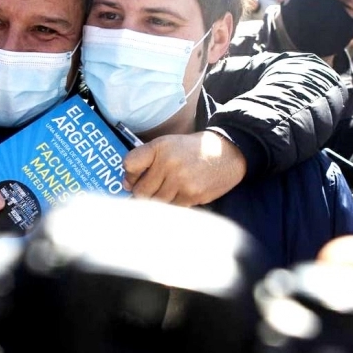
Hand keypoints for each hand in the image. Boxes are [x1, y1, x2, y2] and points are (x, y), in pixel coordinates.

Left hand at [123, 131, 246, 206]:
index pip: (130, 164)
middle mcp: (168, 163)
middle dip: (142, 194)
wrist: (226, 153)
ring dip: (157, 201)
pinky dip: (172, 205)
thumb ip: (145, 159)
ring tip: (166, 192)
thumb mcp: (168, 144)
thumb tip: (126, 185)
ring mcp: (181, 181)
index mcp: (160, 147)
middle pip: (141, 191)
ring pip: (155, 203)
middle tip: (149, 191)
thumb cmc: (192, 150)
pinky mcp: (192, 195)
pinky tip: (178, 195)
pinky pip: (172, 208)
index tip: (133, 180)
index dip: (129, 176)